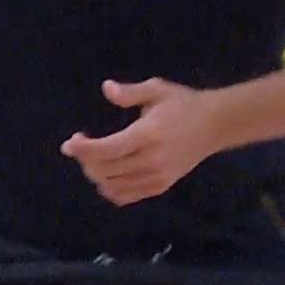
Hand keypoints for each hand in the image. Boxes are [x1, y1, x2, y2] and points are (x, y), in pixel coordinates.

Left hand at [61, 78, 222, 206]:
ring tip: (93, 157)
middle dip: (85, 159)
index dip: (83, 149)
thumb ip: (130, 92)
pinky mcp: (160, 186)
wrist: (216, 125)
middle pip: (105, 170)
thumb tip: (106, 88)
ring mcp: (157, 177)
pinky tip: (106, 173)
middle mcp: (152, 160)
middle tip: (81, 145)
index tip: (68, 143)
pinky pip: (125, 196)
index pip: (108, 149)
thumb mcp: (157, 90)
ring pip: (112, 186)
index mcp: (149, 135)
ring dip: (94, 174)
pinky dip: (109, 189)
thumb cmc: (183, 104)